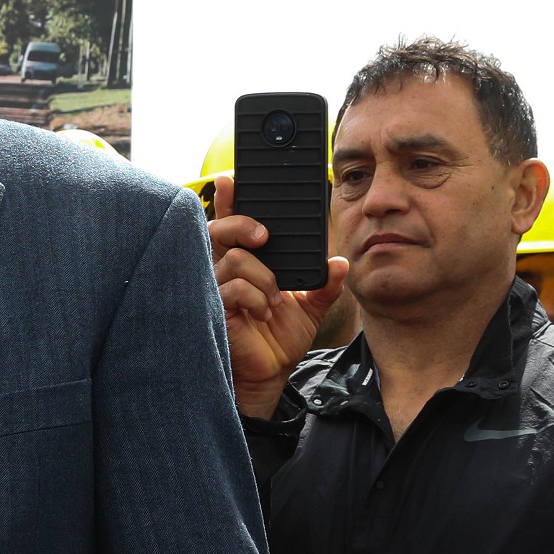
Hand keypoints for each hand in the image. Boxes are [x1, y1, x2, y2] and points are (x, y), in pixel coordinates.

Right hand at [208, 174, 348, 418]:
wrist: (270, 374)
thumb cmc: (279, 338)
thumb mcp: (311, 306)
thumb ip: (324, 283)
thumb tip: (341, 264)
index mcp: (246, 260)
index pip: (233, 223)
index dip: (228, 199)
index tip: (231, 179)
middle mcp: (225, 268)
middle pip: (219, 228)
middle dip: (241, 223)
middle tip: (265, 236)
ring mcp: (215, 287)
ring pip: (234, 258)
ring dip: (263, 276)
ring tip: (275, 298)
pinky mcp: (213, 308)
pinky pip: (233, 288)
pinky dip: (256, 297)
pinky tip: (264, 313)